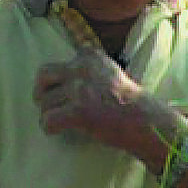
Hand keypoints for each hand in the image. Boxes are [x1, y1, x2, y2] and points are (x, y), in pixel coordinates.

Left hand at [33, 49, 180, 157]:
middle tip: (48, 104)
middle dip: (41, 91)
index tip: (64, 90)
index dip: (58, 79)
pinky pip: (48, 121)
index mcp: (90, 56)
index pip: (59, 62)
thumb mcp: (109, 73)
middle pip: (43, 76)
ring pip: (45, 103)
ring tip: (66, 122)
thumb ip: (87, 70)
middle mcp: (82, 68)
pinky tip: (60, 131)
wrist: (145, 121)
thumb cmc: (129, 102)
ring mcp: (80, 89)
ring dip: (51, 114)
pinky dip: (50, 128)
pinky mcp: (78, 111)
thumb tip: (59, 80)